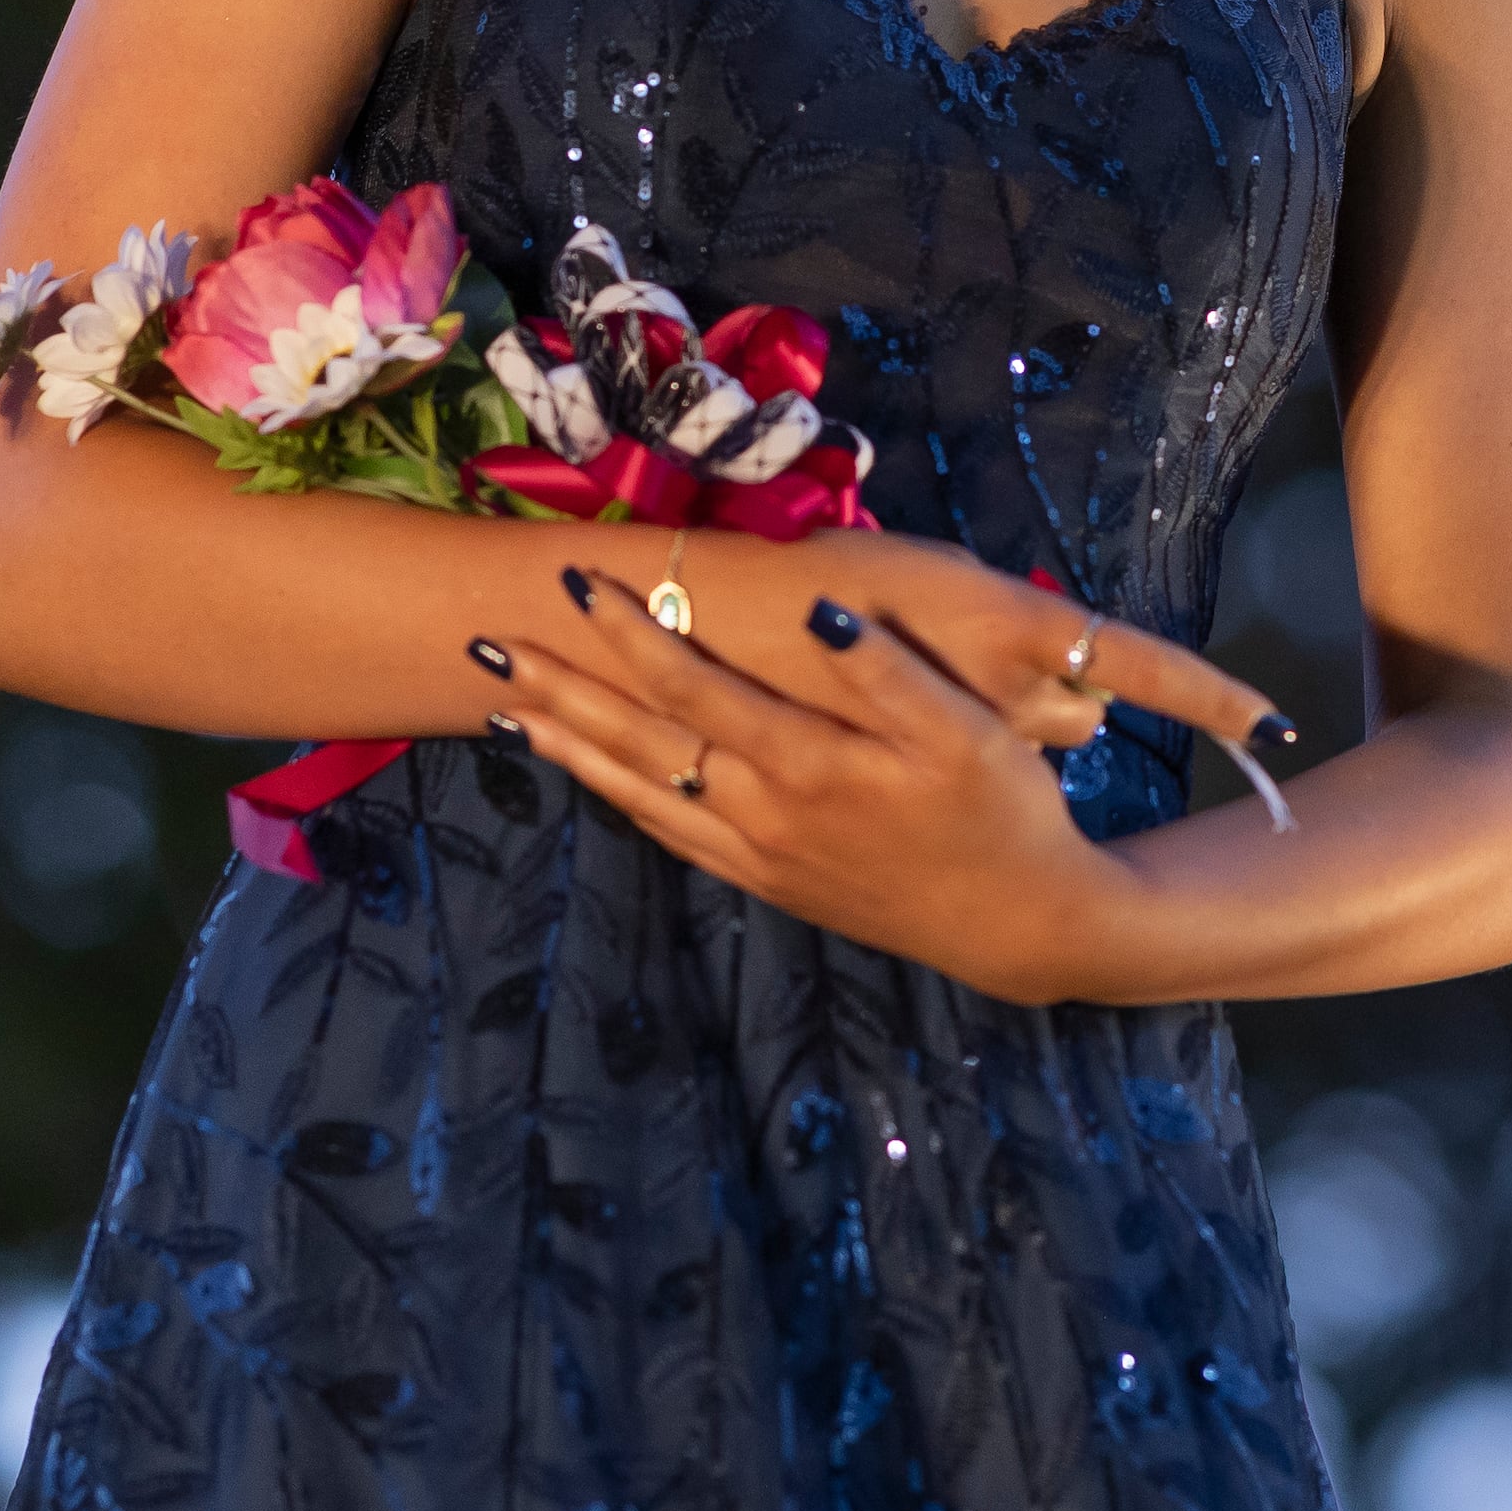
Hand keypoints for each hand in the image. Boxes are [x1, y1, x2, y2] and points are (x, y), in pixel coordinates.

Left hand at [485, 529, 1292, 1001]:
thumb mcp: (968, 733)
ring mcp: (760, 853)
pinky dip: (622, 800)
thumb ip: (888, 670)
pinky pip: (674, 835)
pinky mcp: (771, 881)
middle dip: (564, 690)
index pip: (694, 687)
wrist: (1022, 926)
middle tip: (488, 644)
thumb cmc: (1003, 812)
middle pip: (641, 740)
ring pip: (643, 792)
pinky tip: (596, 780)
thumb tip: (817, 609)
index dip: (632, 634)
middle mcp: (764, 810)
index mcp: (808, 761)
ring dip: (571, 748)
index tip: (578, 584)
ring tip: (508, 710)